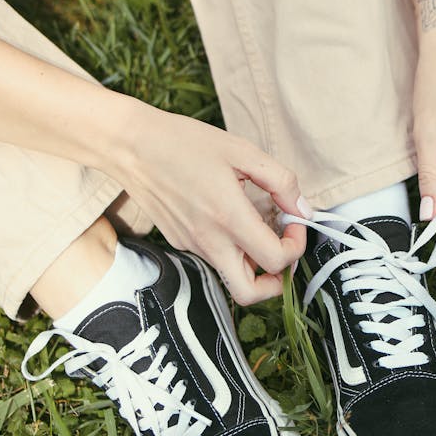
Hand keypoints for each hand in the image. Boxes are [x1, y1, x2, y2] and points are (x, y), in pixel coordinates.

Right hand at [115, 102, 307, 304]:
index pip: (275, 260)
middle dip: (276, 280)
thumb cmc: (185, 142)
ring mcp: (191, 246)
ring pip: (231, 278)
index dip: (295, 247)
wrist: (132, 146)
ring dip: (253, 265)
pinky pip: (213, 258)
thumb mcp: (242, 151)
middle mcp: (209, 241)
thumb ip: (280, 181)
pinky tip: (228, 217)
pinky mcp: (179, 243)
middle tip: (281, 249)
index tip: (293, 223)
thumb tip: (302, 209)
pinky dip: (230, 249)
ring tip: (257, 229)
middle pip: (250, 293)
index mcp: (228, 217)